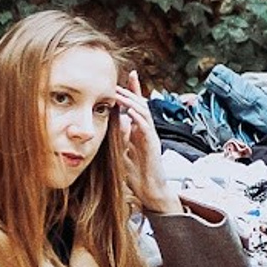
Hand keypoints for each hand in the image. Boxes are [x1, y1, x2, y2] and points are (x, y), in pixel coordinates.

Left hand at [111, 74, 180, 214]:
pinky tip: (129, 111)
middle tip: (117, 83)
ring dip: (131, 102)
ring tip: (119, 94)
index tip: (128, 76)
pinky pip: (146, 128)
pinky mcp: (153, 145)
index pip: (136, 106)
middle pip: (141, 105)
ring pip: (143, 113)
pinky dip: (138, 118)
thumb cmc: (136, 174)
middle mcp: (147, 131)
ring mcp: (151, 137)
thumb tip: (114, 122)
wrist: (150, 191)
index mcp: (139, 131)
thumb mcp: (123, 152)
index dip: (132, 91)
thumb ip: (120, 137)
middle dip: (131, 92)